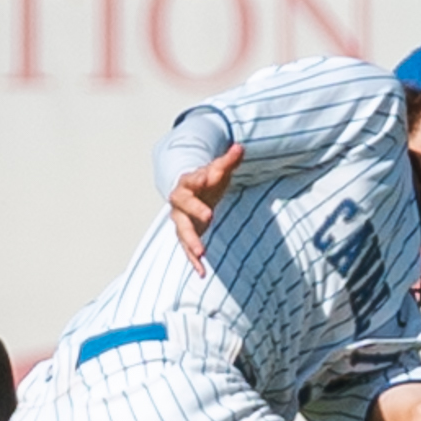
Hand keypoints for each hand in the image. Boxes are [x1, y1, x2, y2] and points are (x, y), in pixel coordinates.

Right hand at [168, 142, 242, 274]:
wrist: (191, 194)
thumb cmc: (206, 181)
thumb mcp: (218, 171)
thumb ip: (228, 161)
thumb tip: (240, 147)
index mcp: (187, 184)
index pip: (190, 180)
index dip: (198, 179)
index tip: (207, 177)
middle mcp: (180, 203)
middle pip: (183, 207)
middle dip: (194, 211)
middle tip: (209, 216)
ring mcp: (181, 220)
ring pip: (182, 232)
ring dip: (191, 242)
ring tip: (201, 253)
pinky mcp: (185, 236)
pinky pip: (187, 249)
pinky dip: (193, 261)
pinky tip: (202, 273)